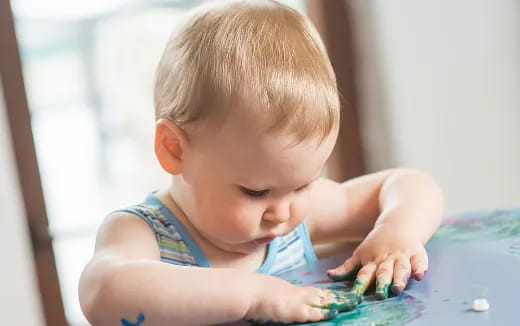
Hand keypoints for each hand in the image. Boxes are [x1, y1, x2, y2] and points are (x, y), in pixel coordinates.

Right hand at [245, 275, 360, 323]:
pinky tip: (334, 313)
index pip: (315, 292)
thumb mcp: (272, 293)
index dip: (328, 294)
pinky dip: (324, 313)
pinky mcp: (294, 311)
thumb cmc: (254, 293)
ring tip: (352, 303)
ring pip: (323, 302)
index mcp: (293, 291)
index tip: (338, 294)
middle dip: (339, 297)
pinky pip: (313, 312)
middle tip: (354, 298)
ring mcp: (297, 302)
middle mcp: (298, 294)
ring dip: (338, 303)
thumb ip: (281, 298)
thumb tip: (282, 303)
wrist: (247, 291)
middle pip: (323, 295)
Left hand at [326, 224, 427, 298]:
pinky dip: (420, 268)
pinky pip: (419, 262)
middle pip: (383, 272)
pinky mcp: (417, 254)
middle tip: (380, 294)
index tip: (356, 296)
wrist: (398, 223)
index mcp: (372, 261)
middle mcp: (387, 260)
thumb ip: (347, 267)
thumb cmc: (377, 243)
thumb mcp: (360, 253)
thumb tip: (329, 275)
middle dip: (381, 283)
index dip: (360, 285)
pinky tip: (420, 275)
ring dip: (399, 278)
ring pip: (400, 269)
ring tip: (398, 288)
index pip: (364, 274)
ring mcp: (402, 257)